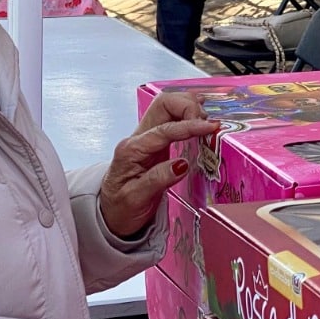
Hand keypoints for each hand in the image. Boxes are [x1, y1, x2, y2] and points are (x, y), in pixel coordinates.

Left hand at [100, 95, 218, 239]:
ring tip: (207, 123)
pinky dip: (188, 114)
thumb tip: (181, 165)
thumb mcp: (136, 200)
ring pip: (169, 106)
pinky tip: (201, 119)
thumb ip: (158, 180)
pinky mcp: (156, 142)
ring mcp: (147, 138)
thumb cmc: (120, 208)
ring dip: (189, 108)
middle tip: (208, 124)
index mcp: (131, 150)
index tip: (210, 127)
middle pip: (163, 104)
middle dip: (188, 106)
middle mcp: (138, 138)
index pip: (164, 129)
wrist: (109, 214)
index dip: (189, 126)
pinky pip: (173, 118)